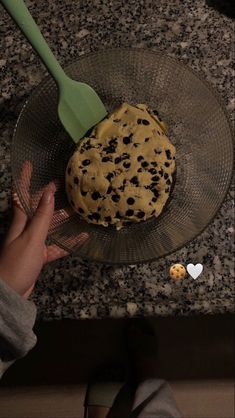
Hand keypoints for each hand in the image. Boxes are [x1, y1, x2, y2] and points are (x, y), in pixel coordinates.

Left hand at [0, 162, 86, 298]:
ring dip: (60, 218)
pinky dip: (67, 242)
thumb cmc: (16, 264)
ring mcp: (32, 244)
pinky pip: (55, 246)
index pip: (21, 195)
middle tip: (59, 184)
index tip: (28, 164)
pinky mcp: (38, 257)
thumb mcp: (31, 239)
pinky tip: (81, 238)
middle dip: (46, 196)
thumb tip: (49, 194)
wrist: (8, 294)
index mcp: (19, 222)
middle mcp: (25, 230)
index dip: (24, 179)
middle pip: (37, 209)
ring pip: (48, 226)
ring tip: (75, 208)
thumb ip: (42, 218)